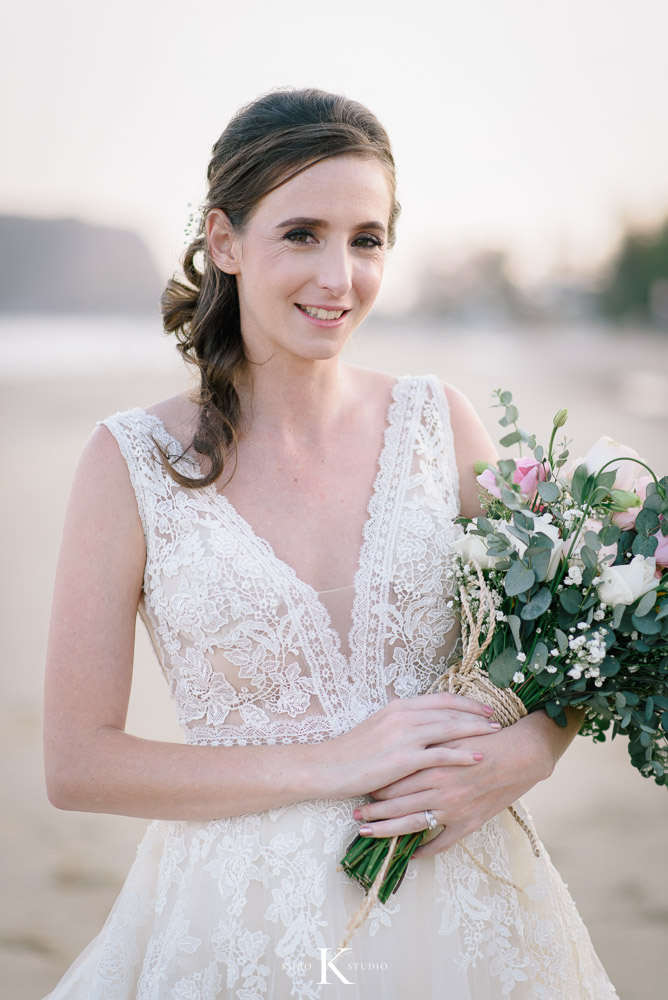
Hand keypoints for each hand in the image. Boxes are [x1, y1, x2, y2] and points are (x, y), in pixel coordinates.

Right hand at [314, 692, 502, 799]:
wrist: (329, 767)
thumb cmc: (352, 753)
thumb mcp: (378, 729)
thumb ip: (401, 724)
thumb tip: (422, 724)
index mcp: (399, 707)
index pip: (441, 699)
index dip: (465, 703)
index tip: (483, 708)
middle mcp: (404, 716)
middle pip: (450, 710)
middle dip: (477, 714)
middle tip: (497, 719)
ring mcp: (405, 736)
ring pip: (450, 728)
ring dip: (476, 730)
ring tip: (495, 733)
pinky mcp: (404, 758)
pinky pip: (442, 753)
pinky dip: (463, 754)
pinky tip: (479, 757)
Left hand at [352, 710, 568, 855]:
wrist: (523, 754)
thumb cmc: (488, 739)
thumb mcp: (453, 734)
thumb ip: (427, 741)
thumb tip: (402, 747)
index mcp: (434, 763)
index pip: (394, 778)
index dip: (375, 784)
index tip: (360, 788)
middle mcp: (440, 788)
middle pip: (397, 803)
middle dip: (373, 811)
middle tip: (355, 816)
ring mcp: (455, 809)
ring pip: (413, 824)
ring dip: (388, 830)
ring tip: (368, 833)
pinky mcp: (470, 822)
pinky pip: (444, 843)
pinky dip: (427, 851)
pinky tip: (412, 855)